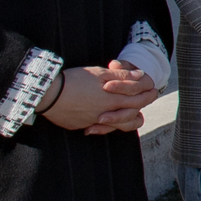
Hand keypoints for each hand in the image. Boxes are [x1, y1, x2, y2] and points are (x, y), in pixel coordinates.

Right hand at [46, 62, 160, 133]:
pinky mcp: (81, 126)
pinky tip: (102, 117)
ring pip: (118, 126)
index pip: (139, 100)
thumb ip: (121, 76)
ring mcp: (94, 122)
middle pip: (132, 115)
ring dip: (125, 119)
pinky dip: (104, 123)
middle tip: (146, 97)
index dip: (148, 95)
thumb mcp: (99, 73)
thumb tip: (140, 75)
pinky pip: (99, 128)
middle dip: (142, 105)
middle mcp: (106, 115)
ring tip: (128, 112)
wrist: (47, 94)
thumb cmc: (74, 80)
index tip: (152, 90)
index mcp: (113, 100)